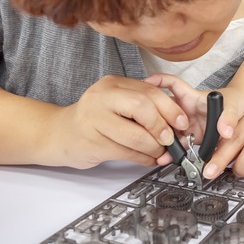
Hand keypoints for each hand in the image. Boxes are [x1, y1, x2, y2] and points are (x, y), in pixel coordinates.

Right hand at [51, 76, 188, 168]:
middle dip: (162, 127)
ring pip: (135, 134)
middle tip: (170, 139)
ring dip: (153, 147)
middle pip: (143, 107)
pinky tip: (147, 159)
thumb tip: (176, 122)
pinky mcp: (91, 142)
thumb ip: (143, 106)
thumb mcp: (118, 103)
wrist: (60, 133)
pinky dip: (142, 158)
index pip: (149, 92)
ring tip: (159, 152)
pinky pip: (125, 152)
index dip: (171, 109)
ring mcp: (94, 119)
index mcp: (114, 84)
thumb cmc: (95, 118)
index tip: (182, 123)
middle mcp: (102, 97)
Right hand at [143, 74, 243, 152]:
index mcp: (191, 97)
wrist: (242, 115)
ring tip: (154, 149)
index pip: (171, 84)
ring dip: (161, 140)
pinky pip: (179, 145)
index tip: (145, 83)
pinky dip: (173, 153)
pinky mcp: (191, 138)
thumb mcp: (232, 107)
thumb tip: (226, 131)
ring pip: (168, 130)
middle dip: (153, 119)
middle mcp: (185, 110)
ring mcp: (186, 124)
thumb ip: (228, 118)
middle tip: (146, 128)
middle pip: (162, 111)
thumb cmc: (234, 102)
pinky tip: (167, 158)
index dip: (157, 81)